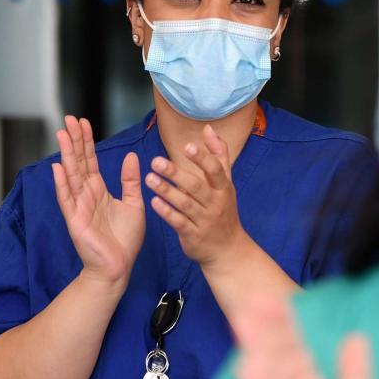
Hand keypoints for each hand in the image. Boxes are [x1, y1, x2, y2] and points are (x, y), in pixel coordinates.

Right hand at [52, 116, 145, 284]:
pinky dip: (62, 183)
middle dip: (74, 141)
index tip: (83, 122)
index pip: (90, 161)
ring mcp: (78, 206)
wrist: (118, 267)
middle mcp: (86, 195)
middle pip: (78, 162)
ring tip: (62, 134)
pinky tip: (57, 167)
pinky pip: (67, 198)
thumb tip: (130, 156)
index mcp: (99, 191)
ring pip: (71, 175)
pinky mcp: (75, 220)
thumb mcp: (134, 204)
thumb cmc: (124, 239)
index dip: (86, 142)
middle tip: (69, 119)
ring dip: (66, 154)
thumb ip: (131, 181)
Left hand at [145, 125, 243, 269]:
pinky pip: (179, 223)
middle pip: (196, 186)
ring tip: (149, 179)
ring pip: (185, 204)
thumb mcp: (226, 183)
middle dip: (176, 173)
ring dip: (167, 191)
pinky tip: (154, 203)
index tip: (187, 146)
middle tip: (155, 161)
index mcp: (223, 188)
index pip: (215, 171)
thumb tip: (208, 129)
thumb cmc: (224, 210)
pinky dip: (167, 213)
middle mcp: (215, 203)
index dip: (202, 158)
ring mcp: (204, 220)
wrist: (228, 249)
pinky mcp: (193, 236)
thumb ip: (218, 155)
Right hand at [233, 297, 378, 378]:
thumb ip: (354, 375)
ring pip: (270, 378)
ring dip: (258, 350)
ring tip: (246, 321)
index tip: (277, 300)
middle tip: (254, 300)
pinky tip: (247, 366)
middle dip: (267, 331)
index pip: (297, 353)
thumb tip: (356, 336)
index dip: (286, 327)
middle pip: (278, 360)